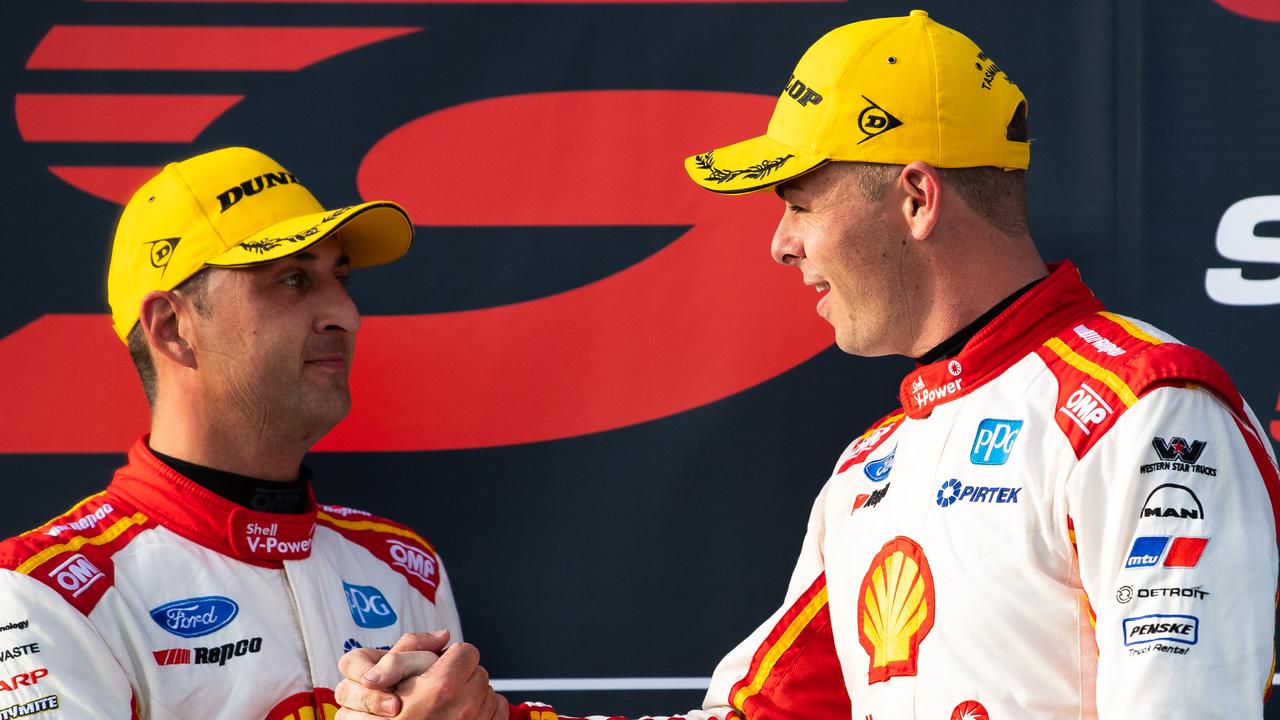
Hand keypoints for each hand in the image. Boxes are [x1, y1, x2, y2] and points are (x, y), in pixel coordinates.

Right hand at [334, 631, 507, 719]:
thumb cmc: (388, 719)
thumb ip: (414, 647)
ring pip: (488, 691)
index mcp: (443, 686)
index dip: (452, 657)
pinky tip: (463, 715)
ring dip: (472, 694)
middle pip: (478, 671)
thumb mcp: (389, 678)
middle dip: (462, 676)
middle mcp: (464, 706)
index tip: (441, 668)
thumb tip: (443, 635)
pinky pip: (499, 710)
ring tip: (448, 706)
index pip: (467, 651)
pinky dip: (485, 710)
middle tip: (442, 689)